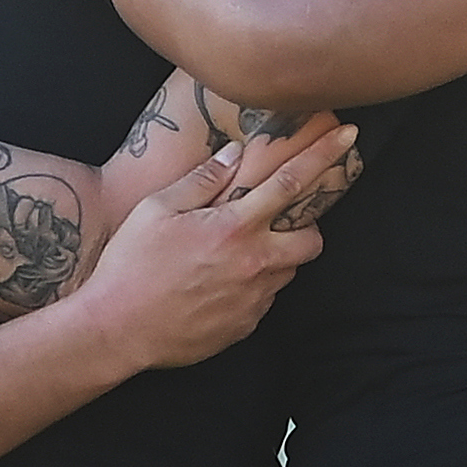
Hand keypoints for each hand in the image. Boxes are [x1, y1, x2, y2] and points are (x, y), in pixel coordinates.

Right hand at [75, 123, 355, 369]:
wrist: (119, 331)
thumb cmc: (131, 266)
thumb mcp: (155, 210)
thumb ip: (201, 181)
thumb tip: (232, 157)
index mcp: (235, 227)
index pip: (293, 181)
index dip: (324, 154)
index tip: (348, 135)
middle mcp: (255, 264)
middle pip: (312, 240)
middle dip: (306, 228)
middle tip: (276, 225)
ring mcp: (254, 300)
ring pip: (287, 272)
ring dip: (274, 259)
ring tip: (233, 257)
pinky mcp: (245, 327)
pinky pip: (263, 301)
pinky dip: (252, 288)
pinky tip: (216, 287)